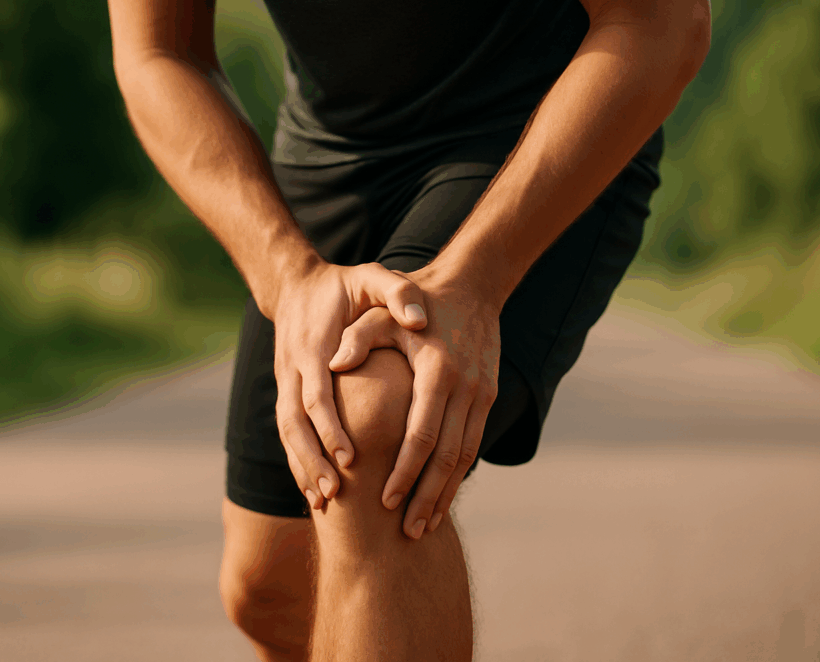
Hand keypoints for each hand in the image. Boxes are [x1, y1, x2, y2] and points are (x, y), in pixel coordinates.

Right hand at [273, 261, 427, 510]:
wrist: (296, 285)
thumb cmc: (345, 286)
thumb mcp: (372, 278)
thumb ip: (396, 292)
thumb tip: (420, 318)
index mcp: (313, 345)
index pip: (316, 394)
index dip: (330, 428)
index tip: (351, 458)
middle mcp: (292, 368)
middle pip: (293, 423)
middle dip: (311, 460)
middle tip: (334, 493)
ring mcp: (284, 382)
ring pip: (286, 433)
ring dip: (302, 467)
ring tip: (324, 501)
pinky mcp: (286, 392)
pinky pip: (288, 433)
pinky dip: (298, 462)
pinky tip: (313, 490)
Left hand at [328, 266, 500, 538]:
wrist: (472, 286)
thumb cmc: (416, 301)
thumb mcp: (381, 311)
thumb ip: (357, 337)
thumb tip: (332, 365)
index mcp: (437, 372)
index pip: (421, 435)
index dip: (404, 472)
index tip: (385, 500)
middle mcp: (465, 389)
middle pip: (447, 458)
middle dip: (426, 497)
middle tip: (408, 532)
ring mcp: (481, 395)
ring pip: (465, 458)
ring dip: (446, 494)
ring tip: (425, 526)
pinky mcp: (488, 398)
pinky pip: (473, 445)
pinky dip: (458, 475)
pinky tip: (442, 496)